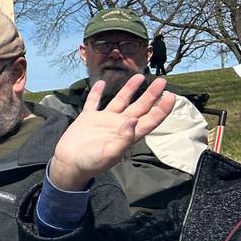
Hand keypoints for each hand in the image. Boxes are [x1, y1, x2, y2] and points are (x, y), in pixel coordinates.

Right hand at [48, 74, 174, 190]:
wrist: (69, 164)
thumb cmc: (91, 163)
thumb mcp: (110, 154)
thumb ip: (124, 138)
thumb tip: (134, 120)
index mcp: (128, 134)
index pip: (150, 119)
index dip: (162, 109)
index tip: (171, 96)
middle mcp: (119, 125)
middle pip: (140, 107)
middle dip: (151, 95)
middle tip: (161, 81)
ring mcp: (104, 120)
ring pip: (120, 101)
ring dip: (129, 89)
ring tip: (139, 76)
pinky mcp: (88, 118)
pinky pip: (93, 102)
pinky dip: (97, 93)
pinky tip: (100, 83)